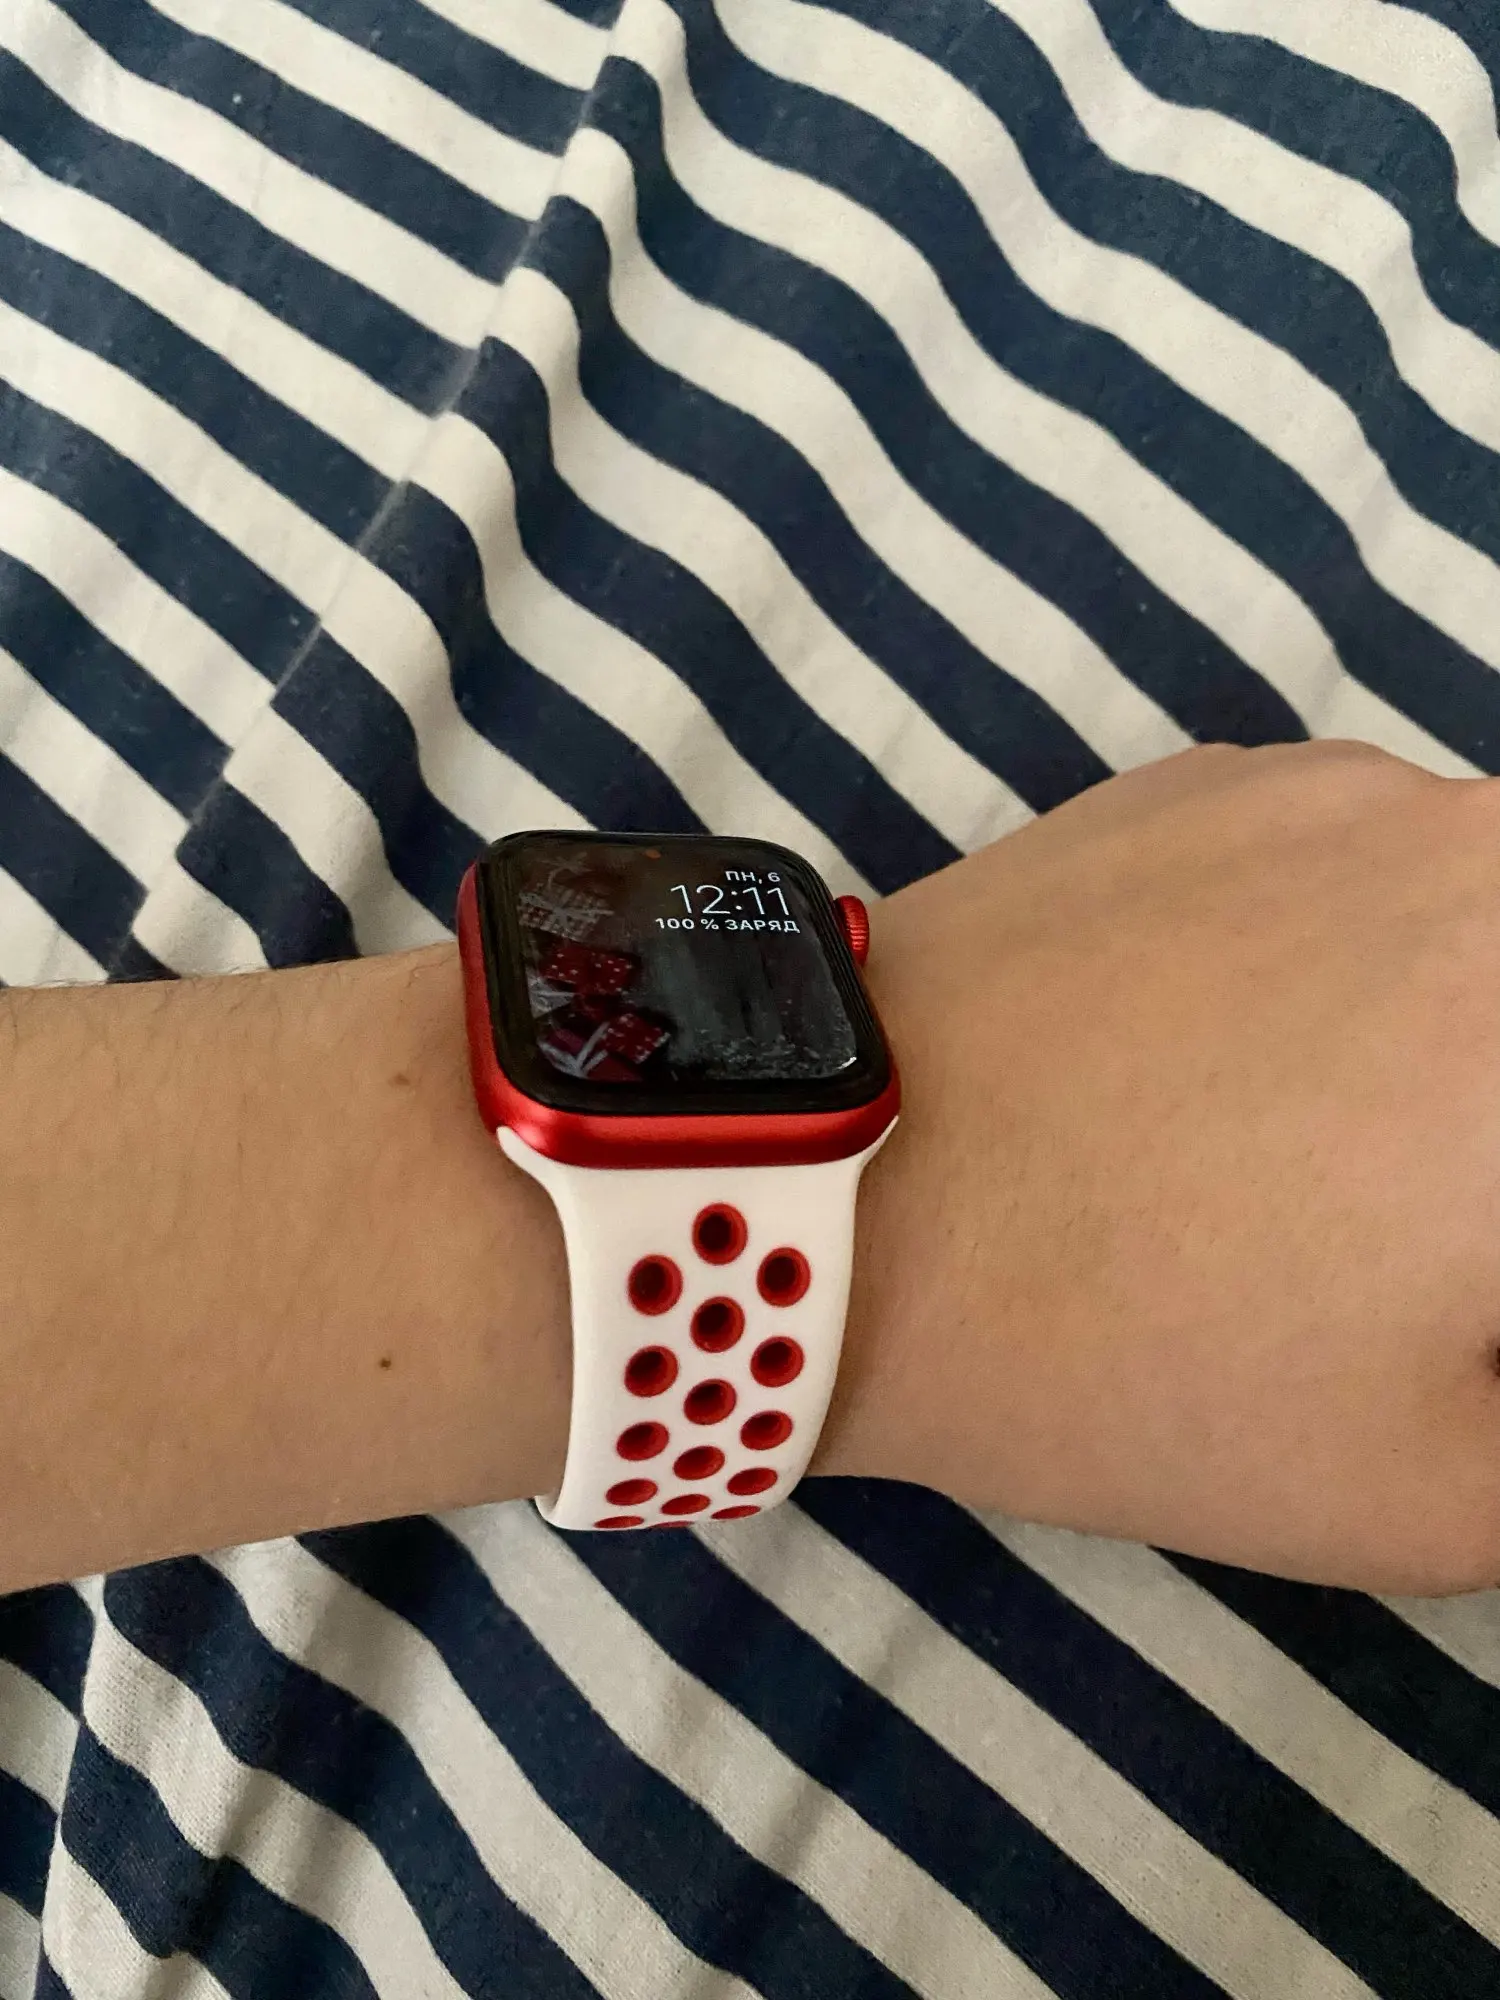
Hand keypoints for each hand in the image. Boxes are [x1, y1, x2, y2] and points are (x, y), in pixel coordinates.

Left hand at [832, 741, 1499, 1594]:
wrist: (833, 1193)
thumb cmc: (1141, 1350)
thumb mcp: (1439, 1489)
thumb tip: (1489, 1318)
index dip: (1475, 1258)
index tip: (1429, 1297)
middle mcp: (1484, 851)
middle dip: (1469, 1153)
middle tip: (1381, 1245)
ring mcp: (1343, 789)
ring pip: (1458, 934)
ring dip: (1432, 1043)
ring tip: (1287, 1162)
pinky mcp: (1209, 779)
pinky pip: (1346, 876)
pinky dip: (1329, 963)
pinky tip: (1202, 1062)